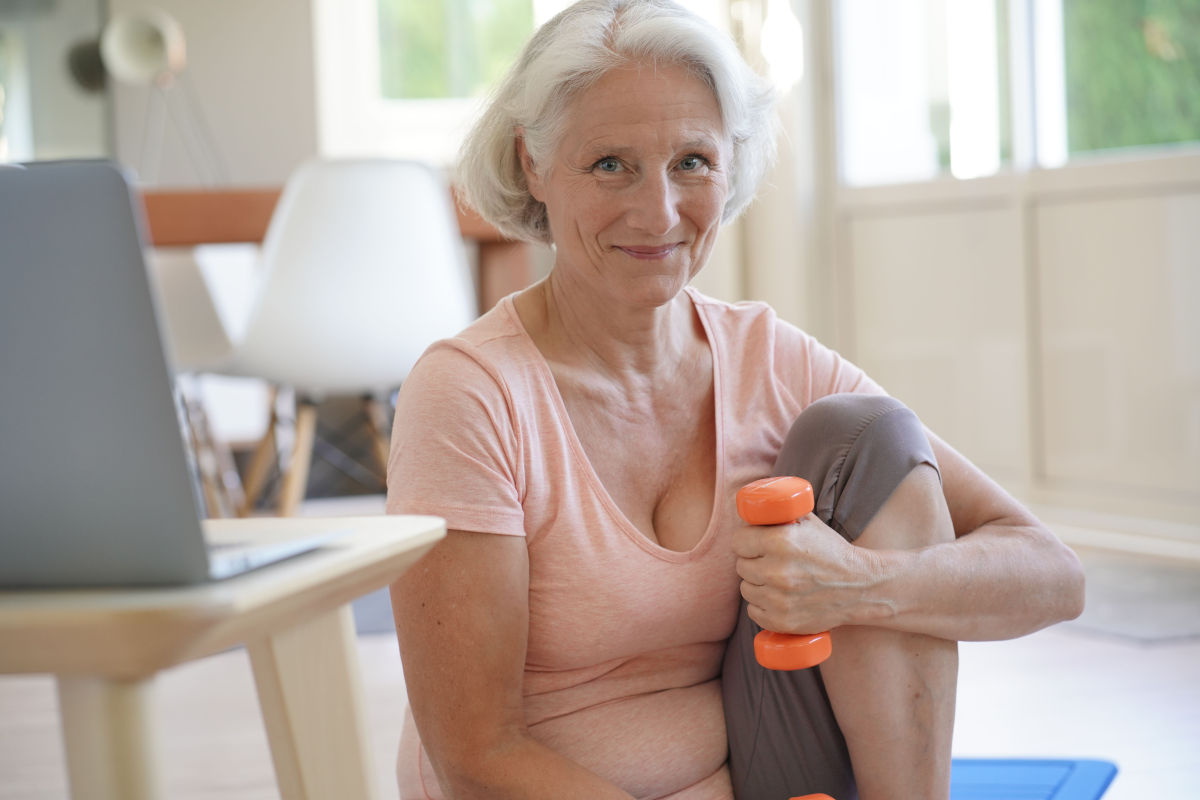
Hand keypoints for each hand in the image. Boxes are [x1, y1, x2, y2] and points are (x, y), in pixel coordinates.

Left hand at [731, 514, 878, 633]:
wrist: (860, 588)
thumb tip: (752, 508)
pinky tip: (778, 598)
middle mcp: (777, 572)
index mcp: (781, 542)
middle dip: (752, 561)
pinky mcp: (782, 621)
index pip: (738, 541)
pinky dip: (762, 605)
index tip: (753, 543)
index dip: (745, 541)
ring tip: (776, 579)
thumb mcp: (808, 522)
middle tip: (769, 560)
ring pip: (746, 589)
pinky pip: (753, 611)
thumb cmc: (831, 551)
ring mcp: (779, 600)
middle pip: (741, 566)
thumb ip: (779, 515)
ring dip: (756, 584)